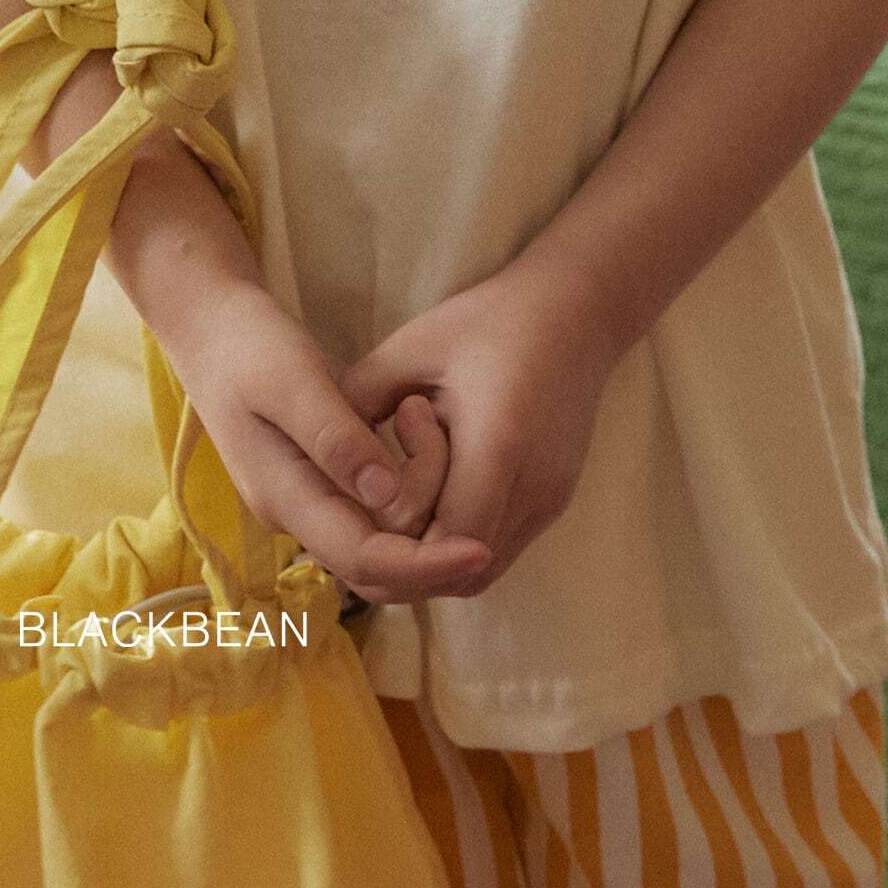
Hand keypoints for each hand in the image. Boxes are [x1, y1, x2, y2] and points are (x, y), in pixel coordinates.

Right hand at [159, 280, 492, 609]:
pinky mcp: (316, 479)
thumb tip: (389, 496)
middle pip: (372, 569)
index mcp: (285, 495)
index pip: (364, 559)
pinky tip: (446, 486)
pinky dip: (409, 514)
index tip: (483, 549)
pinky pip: (370, 518)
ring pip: (373, 548)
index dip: (426, 564)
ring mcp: (304, 498)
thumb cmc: (249, 343)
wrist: (210, 326)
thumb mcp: (292, 378)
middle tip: (491, 537)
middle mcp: (295, 512)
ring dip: (423, 541)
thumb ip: (337, 437)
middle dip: (431, 564)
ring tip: (476, 509)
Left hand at [341, 257, 625, 596]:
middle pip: (453, 572)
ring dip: (425, 556)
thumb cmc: (488, 321)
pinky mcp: (554, 504)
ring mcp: (549, 503)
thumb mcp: (411, 346)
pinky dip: (451, 545)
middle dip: (399, 554)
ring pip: (476, 576)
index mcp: (498, 444)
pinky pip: (494, 552)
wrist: (577, 311)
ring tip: (391, 501)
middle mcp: (533, 488)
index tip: (371, 475)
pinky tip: (426, 500)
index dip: (391, 532)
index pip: (438, 541)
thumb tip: (310, 453)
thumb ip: (358, 401)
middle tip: (364, 504)